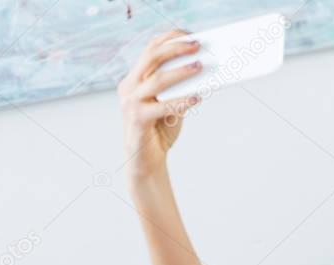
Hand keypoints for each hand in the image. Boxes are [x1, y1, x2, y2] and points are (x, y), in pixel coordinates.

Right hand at [117, 30, 203, 178]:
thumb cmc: (159, 131)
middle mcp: (129, 87)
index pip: (150, 50)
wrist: (147, 162)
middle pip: (151, 57)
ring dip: (181, 72)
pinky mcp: (137, 119)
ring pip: (157, 80)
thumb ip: (180, 90)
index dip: (169, 38)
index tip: (189, 34)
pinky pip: (162, 107)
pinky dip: (182, 101)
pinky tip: (197, 98)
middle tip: (197, 46)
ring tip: (200, 67)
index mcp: (134, 80)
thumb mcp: (172, 106)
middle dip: (175, 48)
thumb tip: (204, 73)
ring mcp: (130, 103)